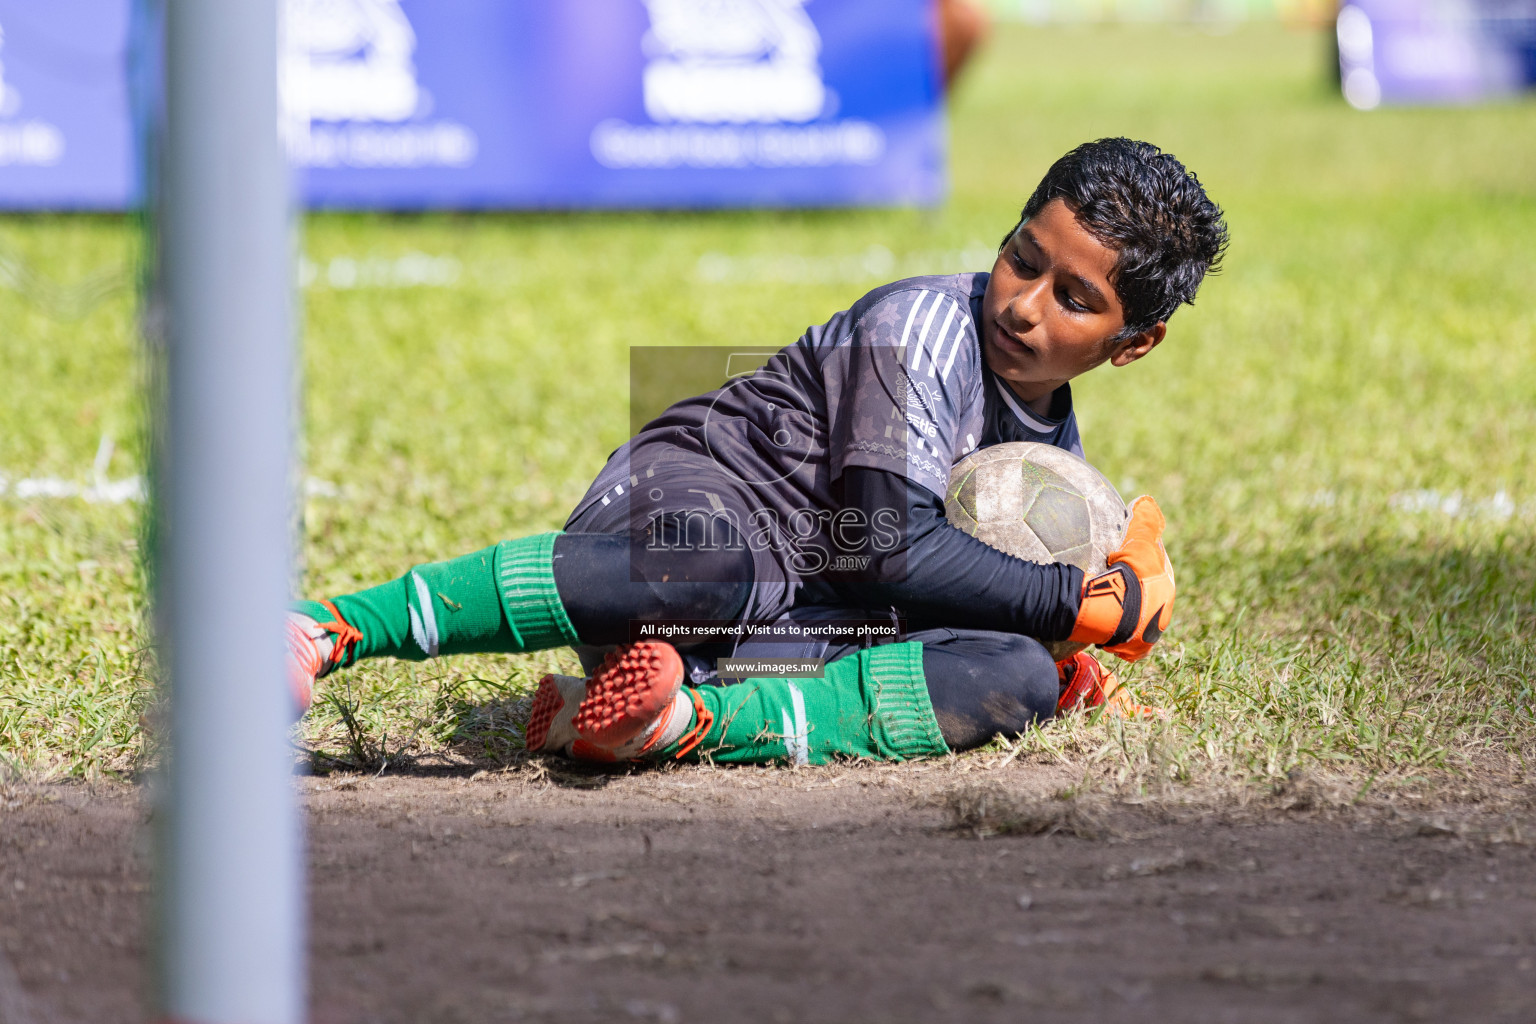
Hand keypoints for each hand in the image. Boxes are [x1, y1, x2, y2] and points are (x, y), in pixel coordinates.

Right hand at [1067, 495, 1174, 661]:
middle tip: (1113, 581)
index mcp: (1166, 588)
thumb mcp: (1139, 541)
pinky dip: (1113, 632)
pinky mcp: (1132, 648)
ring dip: (1124, 612)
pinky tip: (1101, 624)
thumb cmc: (1131, 574)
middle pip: (1148, 597)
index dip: (1142, 562)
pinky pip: (1122, 638)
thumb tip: (1147, 501)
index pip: (1157, 571)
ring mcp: (1147, 633)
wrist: (1116, 609)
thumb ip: (1145, 521)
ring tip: (1105, 604)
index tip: (1125, 557)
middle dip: (1136, 591)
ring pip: (1135, 619)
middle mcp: (1162, 613)